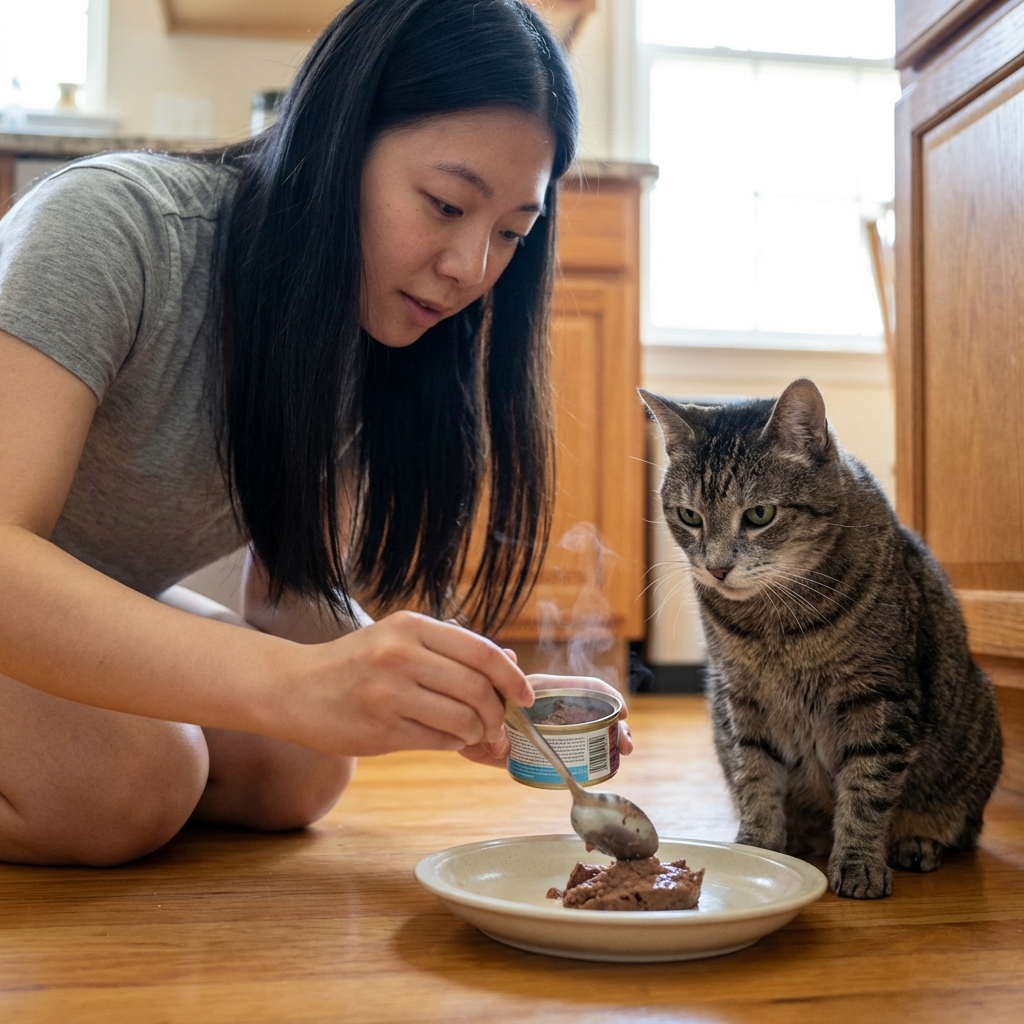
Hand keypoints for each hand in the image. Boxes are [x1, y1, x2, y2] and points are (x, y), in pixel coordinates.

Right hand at [270, 611, 531, 755]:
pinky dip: (452, 743)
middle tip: (497, 723)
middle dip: (497, 712)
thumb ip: (452, 650)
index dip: (512, 677)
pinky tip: (444, 737)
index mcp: (411, 626)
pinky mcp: (380, 729)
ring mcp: (389, 693)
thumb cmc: (354, 664)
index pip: (481, 652)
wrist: (293, 689)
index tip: (526, 696)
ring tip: (470, 733)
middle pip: (477, 688)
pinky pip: (438, 741)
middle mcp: (401, 655)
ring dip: (476, 732)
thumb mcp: (400, 640)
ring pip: (462, 719)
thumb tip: (511, 665)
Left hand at [459, 668, 633, 767]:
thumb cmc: (470, 695)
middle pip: (591, 715)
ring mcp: (546, 735)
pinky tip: (599, 771)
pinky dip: (585, 765)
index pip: (580, 689)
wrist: (452, 725)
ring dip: (606, 744)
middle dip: (614, 725)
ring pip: (585, 738)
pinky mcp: (537, 758)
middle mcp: (549, 711)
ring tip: (621, 755)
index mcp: (541, 691)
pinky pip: (566, 762)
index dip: (604, 696)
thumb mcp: (484, 680)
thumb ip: (496, 668)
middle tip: (626, 741)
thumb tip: (509, 652)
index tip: (623, 710)